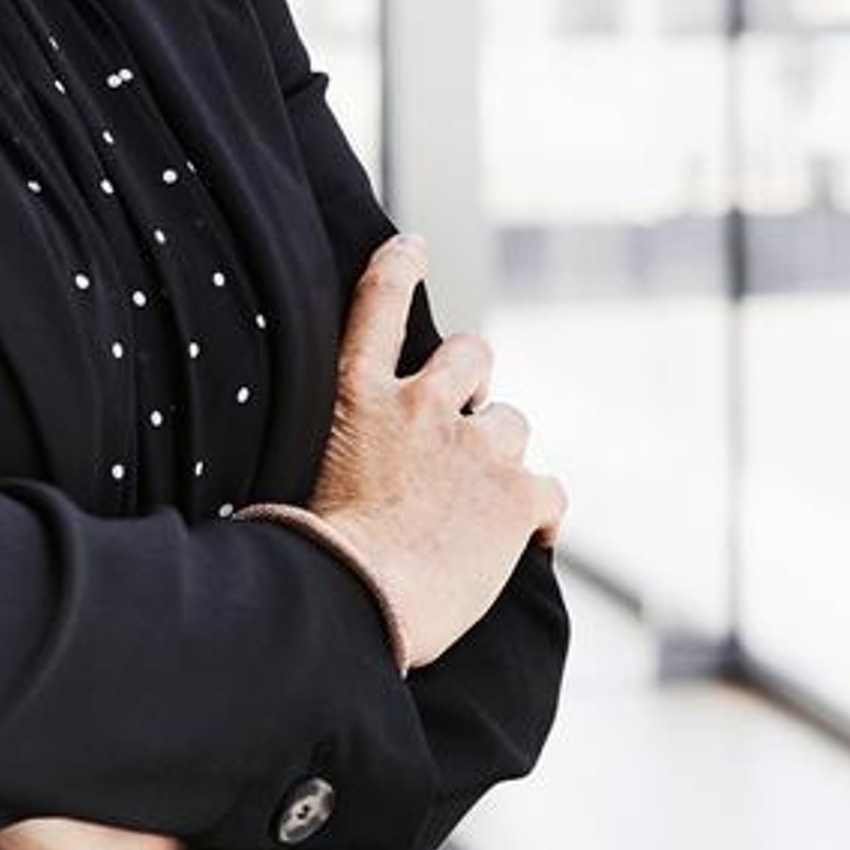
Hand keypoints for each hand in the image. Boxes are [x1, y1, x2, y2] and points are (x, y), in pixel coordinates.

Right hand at [306, 236, 568, 665]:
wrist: (353, 603)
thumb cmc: (314, 561)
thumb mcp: (300, 482)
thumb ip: (338, 453)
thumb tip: (340, 469)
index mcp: (358, 400)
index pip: (378, 307)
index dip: (397, 267)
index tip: (411, 247)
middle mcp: (423, 408)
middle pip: (472, 354)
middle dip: (473, 378)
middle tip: (462, 419)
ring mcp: (476, 448)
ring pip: (511, 424)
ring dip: (499, 452)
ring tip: (472, 504)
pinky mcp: (517, 495)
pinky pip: (549, 492)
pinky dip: (541, 515)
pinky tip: (528, 540)